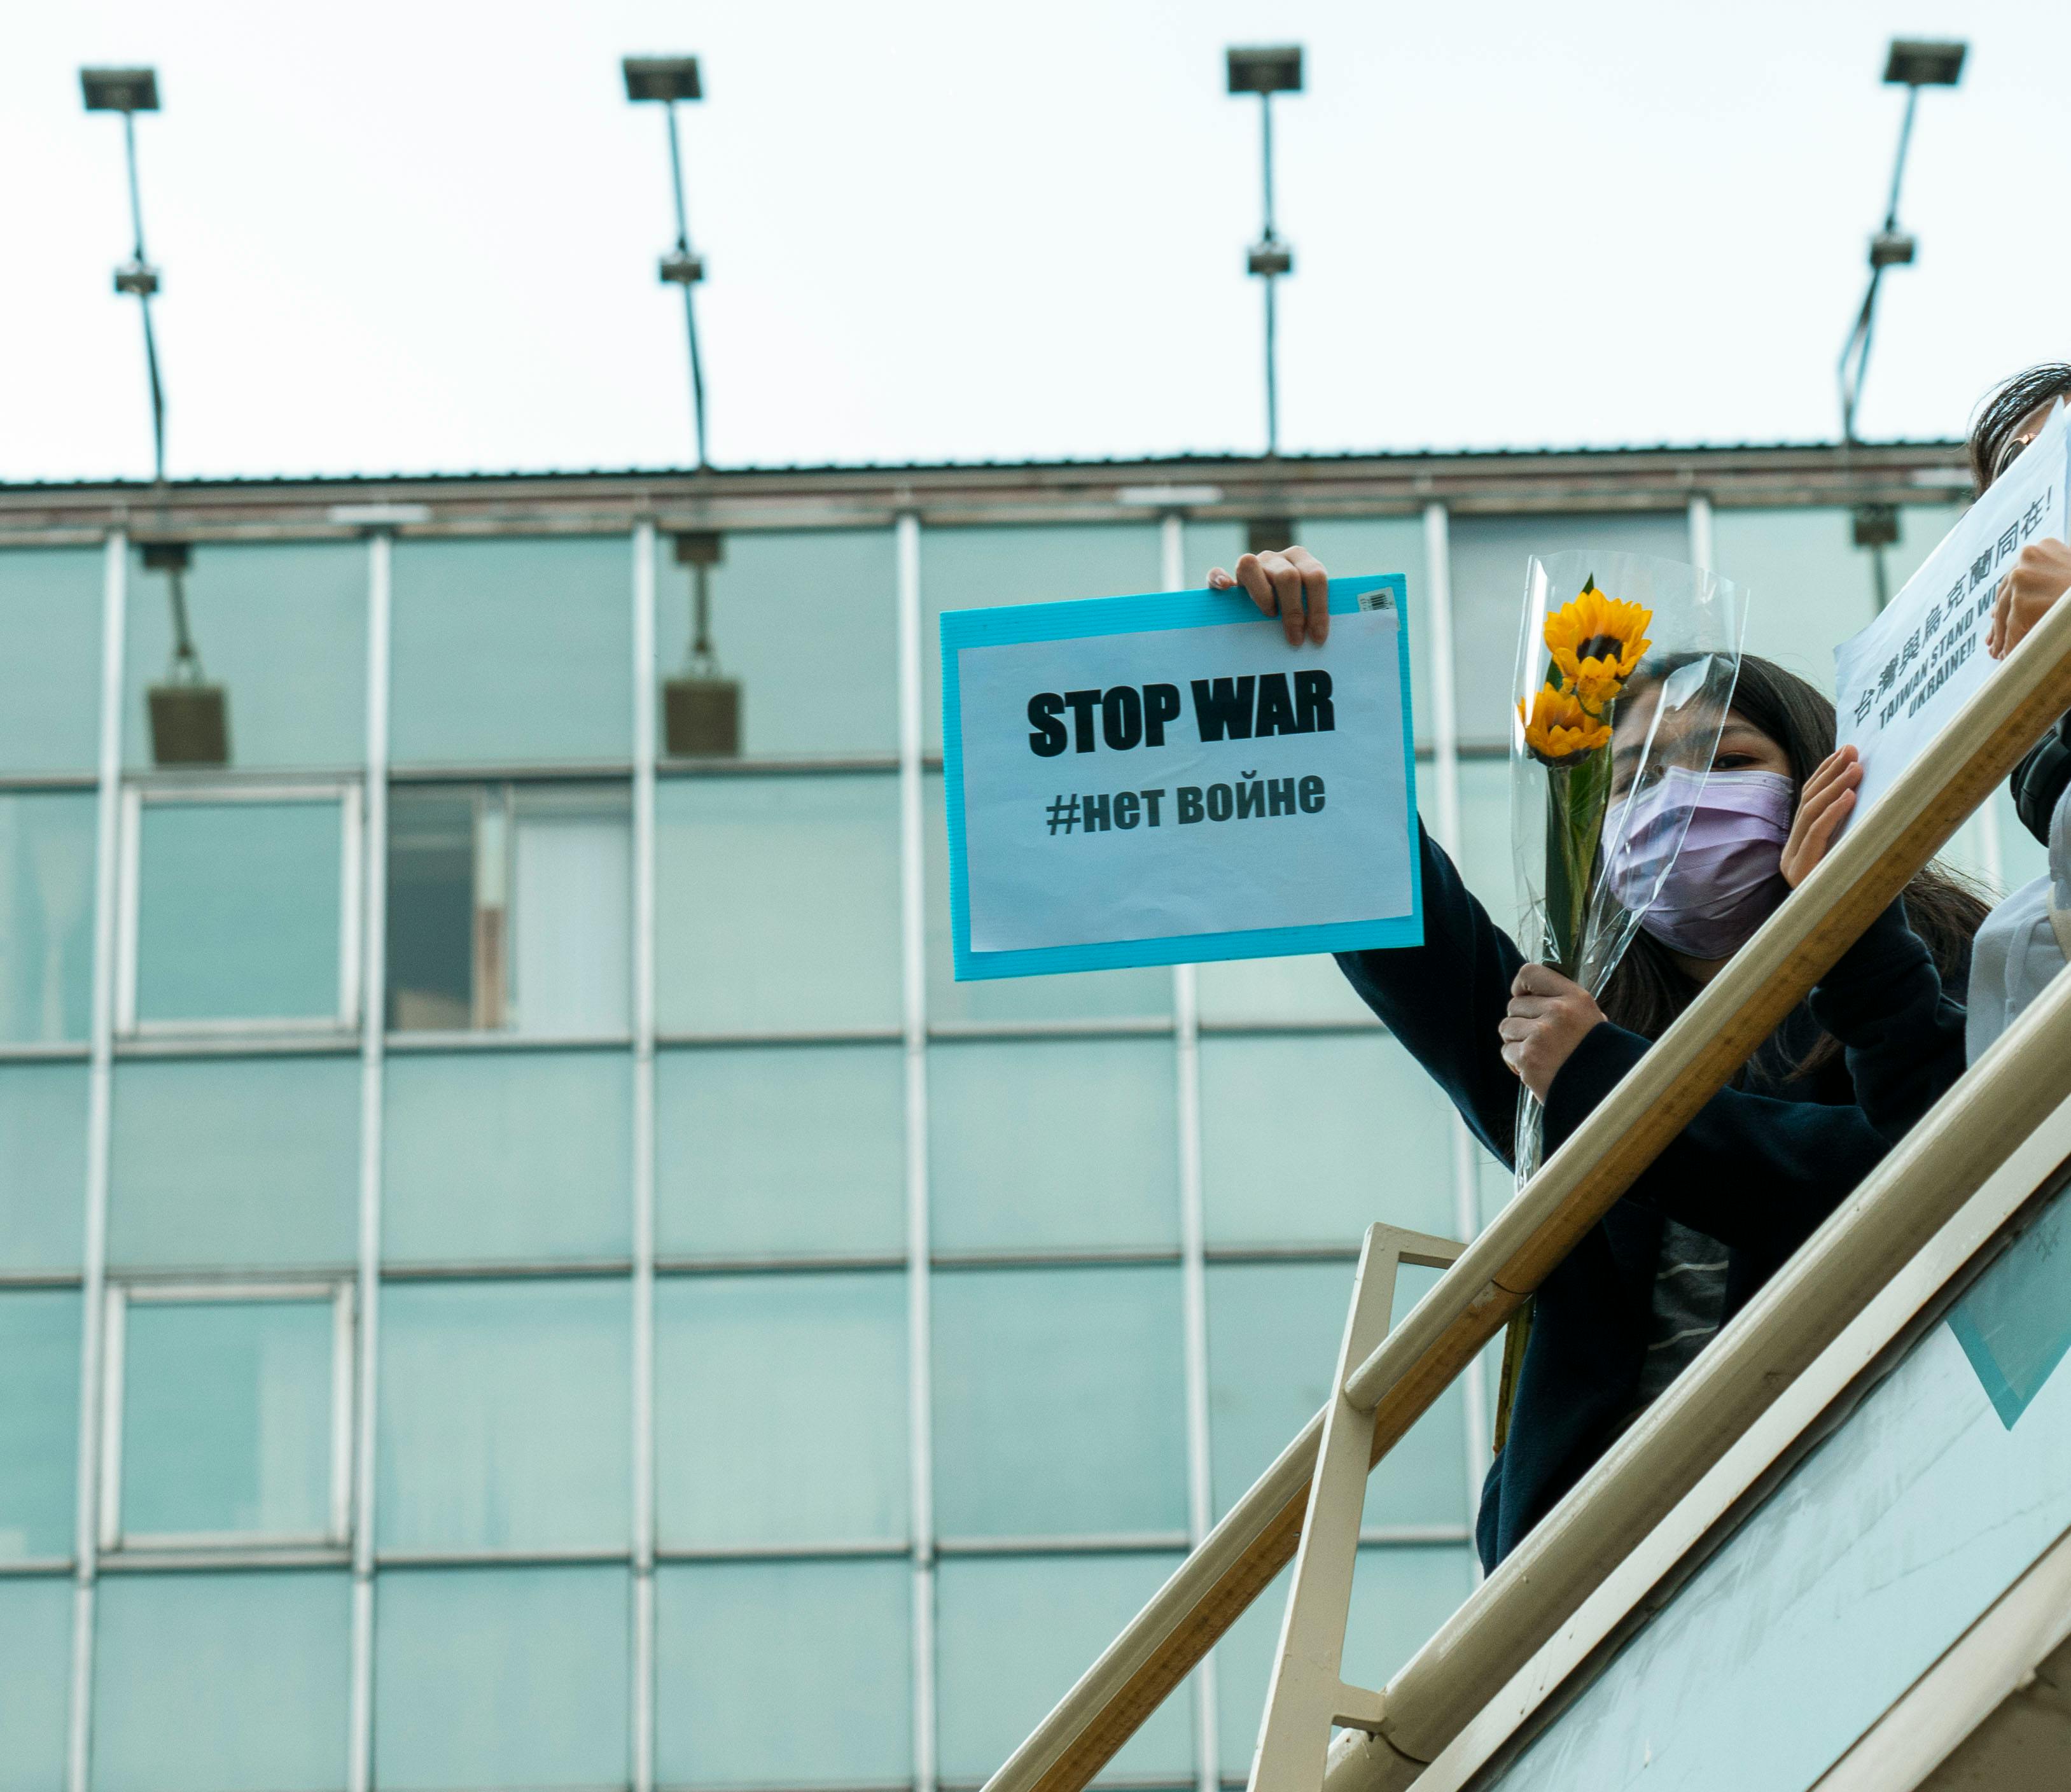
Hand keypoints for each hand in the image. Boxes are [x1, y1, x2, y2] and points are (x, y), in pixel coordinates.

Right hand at [1207, 545, 1329, 645]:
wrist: (1258, 605)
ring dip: (1262, 595)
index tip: (1317, 637)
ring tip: (1269, 615)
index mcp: (1300, 559)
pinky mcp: (1224, 576)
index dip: (1318, 608)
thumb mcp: (1307, 605)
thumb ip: (1314, 610)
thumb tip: (1322, 637)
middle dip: (1294, 610)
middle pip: (1287, 576)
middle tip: (1295, 638)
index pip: (1315, 576)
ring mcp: (1250, 564)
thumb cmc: (1289, 611)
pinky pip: (1216, 573)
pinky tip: (1226, 587)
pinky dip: (1219, 578)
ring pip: (1250, 566)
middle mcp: (1275, 558)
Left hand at [1499, 964, 1604, 1100]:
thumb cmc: (1598, 1057)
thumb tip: (1533, 996)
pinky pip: (1506, 1051)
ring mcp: (1541, 1034)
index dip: (1521, 986)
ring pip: (1506, 1027)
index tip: (1523, 997)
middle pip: (1514, 1005)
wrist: (1606, 1093)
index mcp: (1575, 997)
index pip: (1530, 973)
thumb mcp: (1592, 1020)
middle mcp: (1557, 1011)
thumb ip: (1565, 1005)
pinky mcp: (1528, 1057)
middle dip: (1521, 1022)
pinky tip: (1535, 1069)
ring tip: (1539, 1055)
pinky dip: (1515, 1061)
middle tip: (1540, 1039)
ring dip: (1516, 1042)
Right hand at [1780, 746, 1860, 886]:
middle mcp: (1791, 854)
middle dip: (1830, 773)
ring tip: (1856, 767)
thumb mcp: (1859, 854)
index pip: (1809, 804)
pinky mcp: (1800, 873)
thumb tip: (1872, 793)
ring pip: (1809, 814)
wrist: (1863, 939)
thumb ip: (1854, 830)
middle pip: (1807, 803)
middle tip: (1852, 750)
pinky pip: (1815, 835)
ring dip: (1834, 786)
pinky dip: (1832, 812)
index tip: (1844, 752)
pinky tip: (1849, 795)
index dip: (1825, 775)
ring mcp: (1792, 864)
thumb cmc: (1867, 896)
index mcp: (1801, 849)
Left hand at [1988, 538, 2070, 659]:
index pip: (2014, 580)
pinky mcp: (2022, 601)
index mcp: (2039, 549)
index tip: (1995, 618)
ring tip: (2000, 653)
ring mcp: (2022, 578)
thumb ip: (2041, 584)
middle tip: (1994, 642)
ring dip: (2002, 637)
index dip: (2006, 602)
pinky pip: (2012, 629)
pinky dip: (2011, 644)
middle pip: (2005, 596)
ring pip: (2006, 614)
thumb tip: (2011, 606)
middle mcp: (2026, 558)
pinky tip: (2009, 656)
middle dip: (1999, 621)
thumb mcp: (2064, 577)